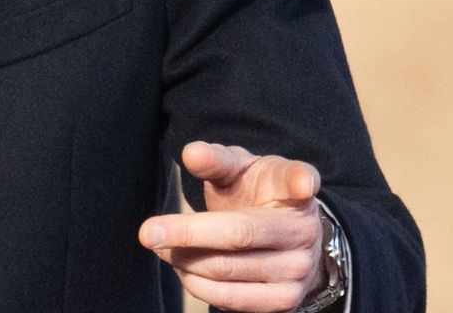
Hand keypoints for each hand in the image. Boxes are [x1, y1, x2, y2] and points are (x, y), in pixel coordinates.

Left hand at [139, 141, 329, 311]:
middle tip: (147, 232)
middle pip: (239, 235)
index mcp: (296, 191)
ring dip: (185, 261)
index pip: (298, 181)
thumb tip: (191, 153)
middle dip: (186, 235)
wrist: (283, 233)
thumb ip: (215, 160)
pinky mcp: (286, 301)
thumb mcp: (239, 168)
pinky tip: (183, 268)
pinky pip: (234, 300)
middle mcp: (305, 232)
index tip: (302, 184)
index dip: (301, 181)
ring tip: (162, 248)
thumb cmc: (256, 192)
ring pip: (229, 271)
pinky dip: (198, 285)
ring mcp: (298, 270)